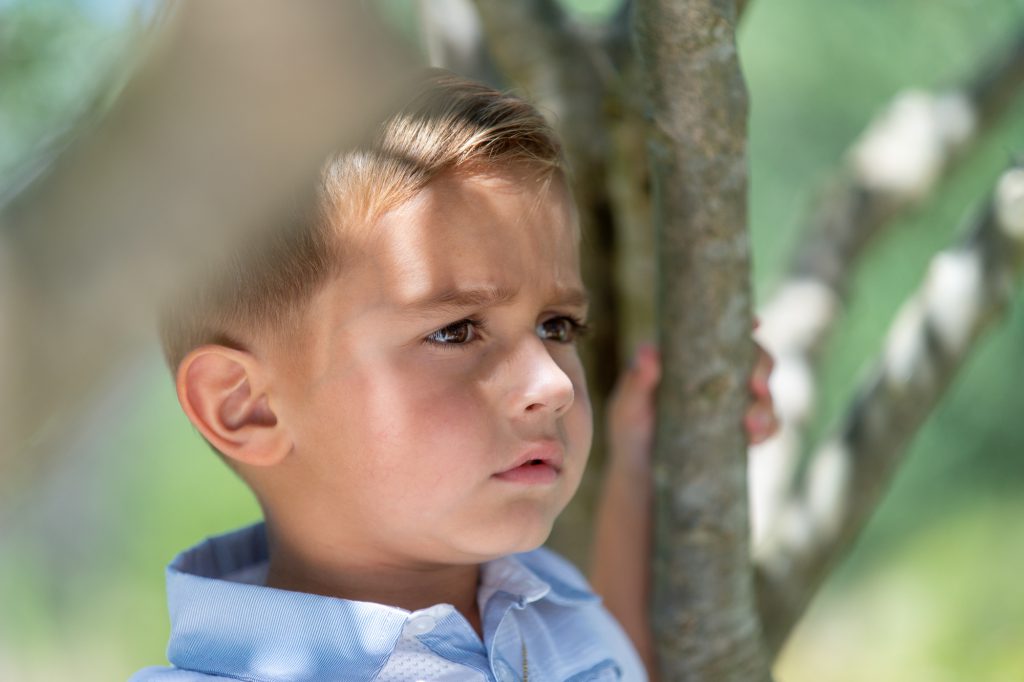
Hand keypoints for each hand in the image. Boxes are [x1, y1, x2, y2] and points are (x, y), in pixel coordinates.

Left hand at [606, 336, 778, 472]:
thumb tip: (648, 351)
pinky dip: (768, 428)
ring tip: (751, 425)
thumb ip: (637, 382)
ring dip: (767, 404)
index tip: (756, 323)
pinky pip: (769, 424)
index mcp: (689, 359)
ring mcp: (732, 403)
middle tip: (756, 386)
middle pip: (753, 357)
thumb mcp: (627, 408)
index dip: (742, 324)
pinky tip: (754, 439)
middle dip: (762, 366)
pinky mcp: (742, 431)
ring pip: (765, 391)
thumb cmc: (630, 435)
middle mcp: (715, 375)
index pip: (719, 333)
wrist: (644, 484)